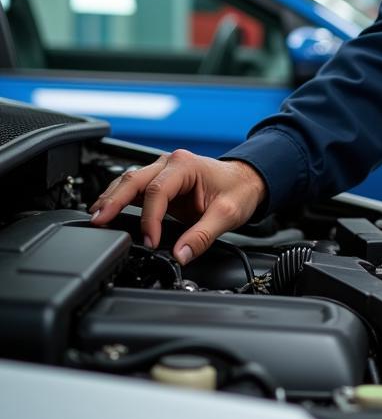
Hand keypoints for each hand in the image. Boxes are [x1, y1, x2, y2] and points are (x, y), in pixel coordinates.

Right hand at [88, 149, 266, 265]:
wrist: (249, 179)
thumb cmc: (239, 190)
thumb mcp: (227, 214)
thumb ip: (202, 236)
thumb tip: (180, 255)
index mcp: (185, 165)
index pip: (156, 192)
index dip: (149, 220)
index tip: (150, 241)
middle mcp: (171, 163)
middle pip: (133, 180)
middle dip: (113, 201)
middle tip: (97, 222)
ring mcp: (164, 170)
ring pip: (129, 181)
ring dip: (111, 198)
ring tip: (95, 217)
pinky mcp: (161, 181)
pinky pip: (135, 188)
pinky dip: (119, 198)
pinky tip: (106, 210)